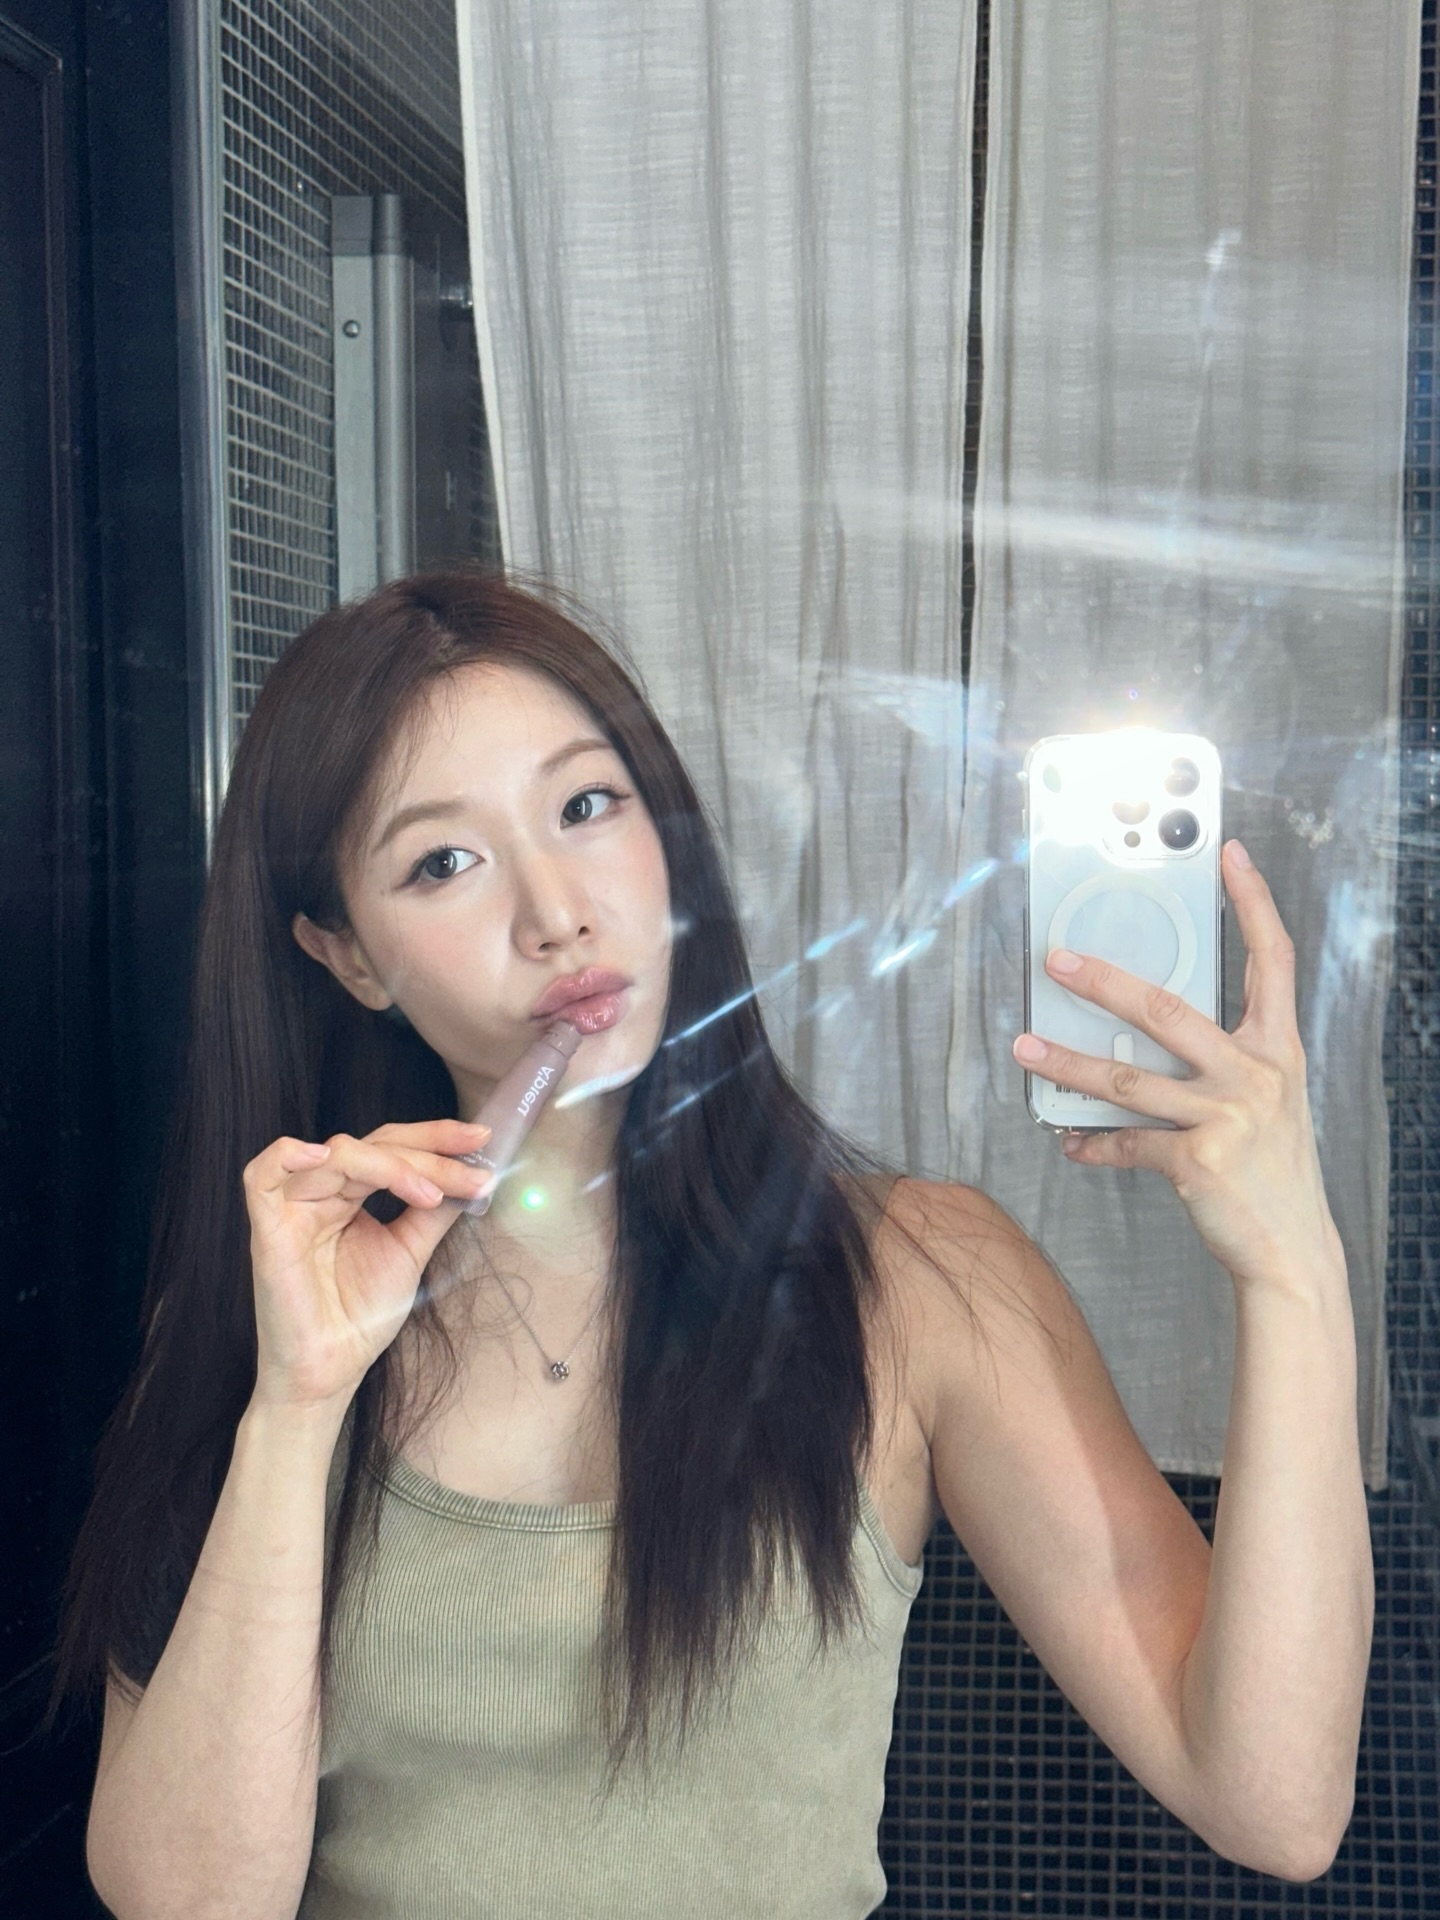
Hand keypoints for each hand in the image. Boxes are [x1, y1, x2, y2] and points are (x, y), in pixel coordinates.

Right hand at [242, 1117, 491, 1409]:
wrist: (332, 1369)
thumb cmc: (360, 1315)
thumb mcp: (409, 1251)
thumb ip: (433, 1210)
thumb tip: (472, 1173)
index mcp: (350, 1194)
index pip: (392, 1147)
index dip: (436, 1138)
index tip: (482, 1139)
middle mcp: (322, 1192)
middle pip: (372, 1144)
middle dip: (428, 1152)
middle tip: (473, 1167)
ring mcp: (293, 1207)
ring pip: (338, 1154)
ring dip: (391, 1165)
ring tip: (430, 1193)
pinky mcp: (269, 1230)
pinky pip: (261, 1177)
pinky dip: (286, 1155)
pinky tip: (322, 1155)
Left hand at [1011, 840, 1344, 1289]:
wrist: (1292, 1251)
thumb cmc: (1270, 1169)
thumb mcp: (1264, 1100)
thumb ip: (1221, 1060)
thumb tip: (1144, 1028)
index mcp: (1277, 1049)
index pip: (1271, 960)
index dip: (1253, 903)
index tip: (1230, 855)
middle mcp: (1256, 1073)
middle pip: (1168, 1009)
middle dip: (1104, 981)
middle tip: (1057, 958)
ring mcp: (1228, 1116)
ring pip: (1126, 1078)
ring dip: (1067, 1064)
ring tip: (1025, 1048)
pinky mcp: (1199, 1160)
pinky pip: (1126, 1143)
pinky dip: (1091, 1144)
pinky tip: (1070, 1142)